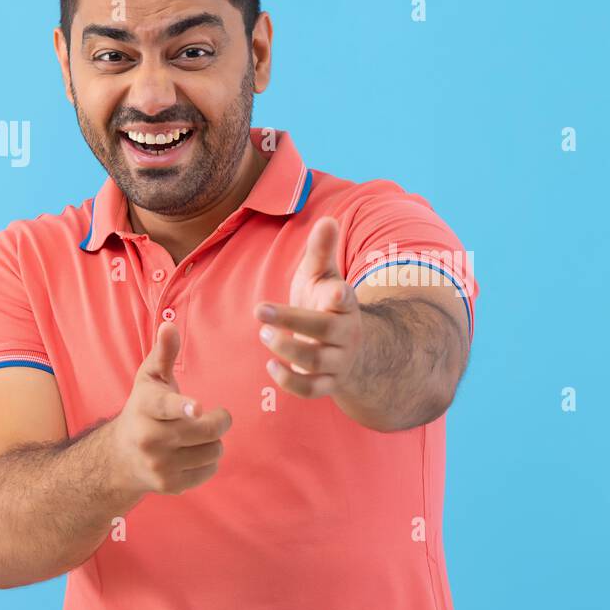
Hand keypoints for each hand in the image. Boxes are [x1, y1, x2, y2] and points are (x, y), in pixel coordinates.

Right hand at [109, 320, 231, 494]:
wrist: (120, 458)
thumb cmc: (143, 409)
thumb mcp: (150, 380)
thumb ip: (163, 353)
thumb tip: (169, 325)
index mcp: (145, 407)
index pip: (166, 406)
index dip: (183, 406)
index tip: (197, 408)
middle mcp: (149, 439)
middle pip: (205, 430)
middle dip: (218, 420)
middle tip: (213, 415)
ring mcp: (159, 465)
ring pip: (213, 451)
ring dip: (213, 441)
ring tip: (198, 435)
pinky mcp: (170, 486)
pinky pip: (210, 470)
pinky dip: (209, 460)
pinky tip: (193, 453)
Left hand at [254, 216, 362, 399]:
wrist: (351, 347)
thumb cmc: (327, 303)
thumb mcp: (324, 276)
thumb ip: (322, 251)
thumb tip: (326, 219)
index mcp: (345, 304)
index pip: (345, 300)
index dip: (339, 296)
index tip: (334, 290)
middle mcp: (345, 333)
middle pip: (323, 330)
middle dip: (290, 321)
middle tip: (259, 308)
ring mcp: (337, 360)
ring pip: (314, 360)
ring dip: (285, 348)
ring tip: (263, 334)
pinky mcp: (328, 383)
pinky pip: (311, 389)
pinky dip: (290, 382)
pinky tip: (270, 367)